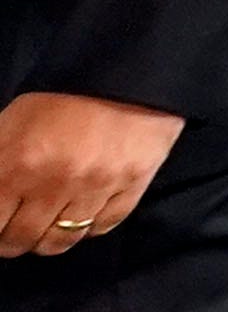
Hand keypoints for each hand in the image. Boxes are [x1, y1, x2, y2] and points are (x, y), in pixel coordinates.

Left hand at [0, 89, 184, 253]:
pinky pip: (101, 228)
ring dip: (48, 238)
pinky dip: (88, 227)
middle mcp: (55, 182)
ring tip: (48, 225)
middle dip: (12, 240)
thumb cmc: (59, 96)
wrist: (127, 69)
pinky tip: (82, 212)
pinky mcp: (132, 186)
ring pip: (61, 241)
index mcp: (17, 163)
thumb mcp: (10, 124)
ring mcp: (97, 187)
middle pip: (22, 240)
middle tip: (15, 230)